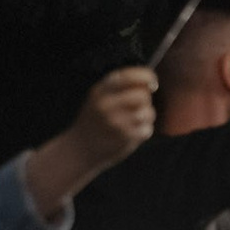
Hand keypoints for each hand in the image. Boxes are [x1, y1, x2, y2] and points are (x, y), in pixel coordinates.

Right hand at [23, 66, 157, 215]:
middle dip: (144, 101)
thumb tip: (150, 80)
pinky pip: (147, 129)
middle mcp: (107, 105)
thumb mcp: (98, 101)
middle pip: (144, 95)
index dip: (146, 78)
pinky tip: (127, 136)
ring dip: (144, 118)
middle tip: (135, 108)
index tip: (151, 83)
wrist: (77, 152)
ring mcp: (117, 123)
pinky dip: (142, 132)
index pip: (131, 76)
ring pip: (148, 113)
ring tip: (126, 125)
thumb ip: (118, 89)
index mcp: (99, 92)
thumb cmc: (91, 124)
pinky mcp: (126, 139)